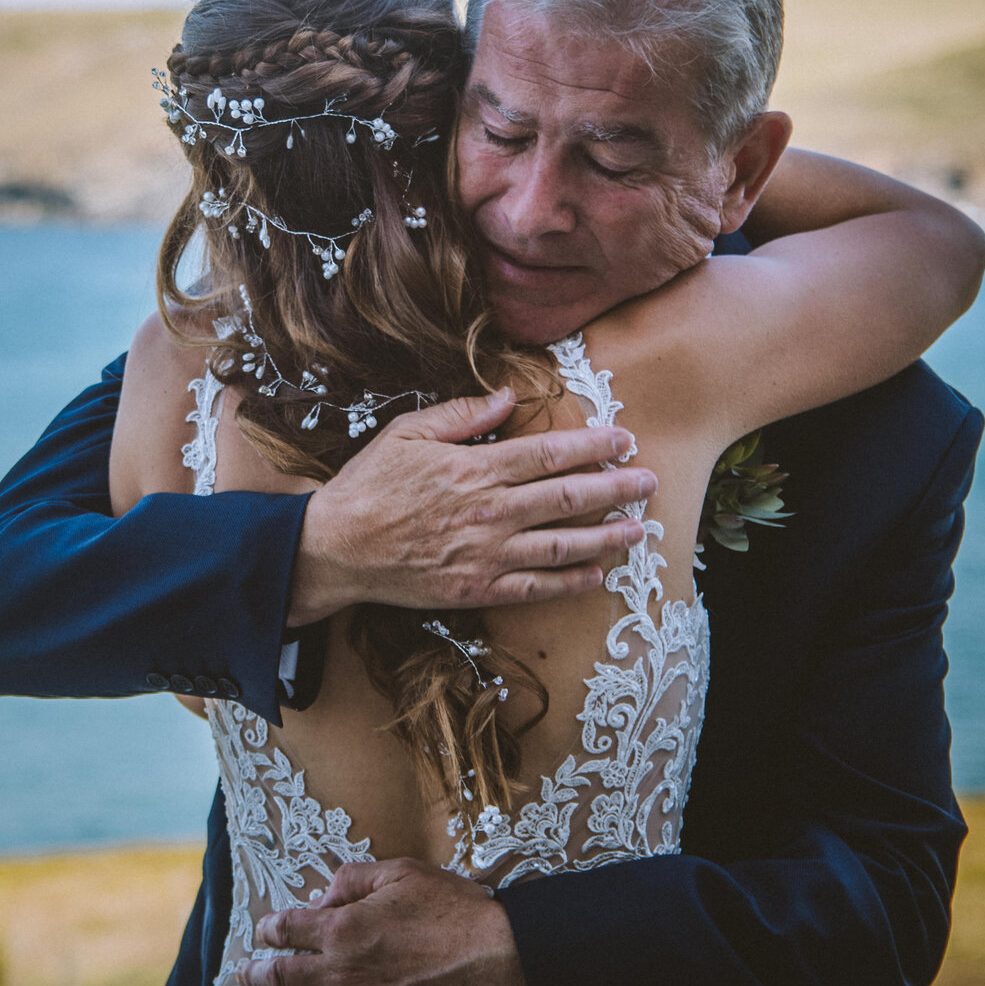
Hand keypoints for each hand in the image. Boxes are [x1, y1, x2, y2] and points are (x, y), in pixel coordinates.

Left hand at [235, 859, 534, 985]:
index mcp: (341, 929)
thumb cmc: (452, 911)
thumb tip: (320, 899)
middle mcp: (340, 973)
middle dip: (257, 974)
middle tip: (243, 974)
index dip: (270, 930)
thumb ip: (352, 880)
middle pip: (283, 976)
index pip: (288, 930)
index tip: (264, 932)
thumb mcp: (399, 873)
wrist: (496, 961)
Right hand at [286, 390, 655, 624]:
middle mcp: (490, 512)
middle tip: (648, 481)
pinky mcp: (477, 589)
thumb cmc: (369, 485)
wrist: (335, 548)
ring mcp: (487, 555)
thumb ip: (462, 413)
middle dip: (616, 488)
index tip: (625, 441)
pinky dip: (571, 582)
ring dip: (607, 536)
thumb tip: (509, 396)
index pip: (550, 454)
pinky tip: (598, 574)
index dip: (594, 447)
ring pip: (563, 545)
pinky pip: (536, 588)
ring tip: (639, 529)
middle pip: (569, 498)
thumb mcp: (407, 433)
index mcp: (475, 469)